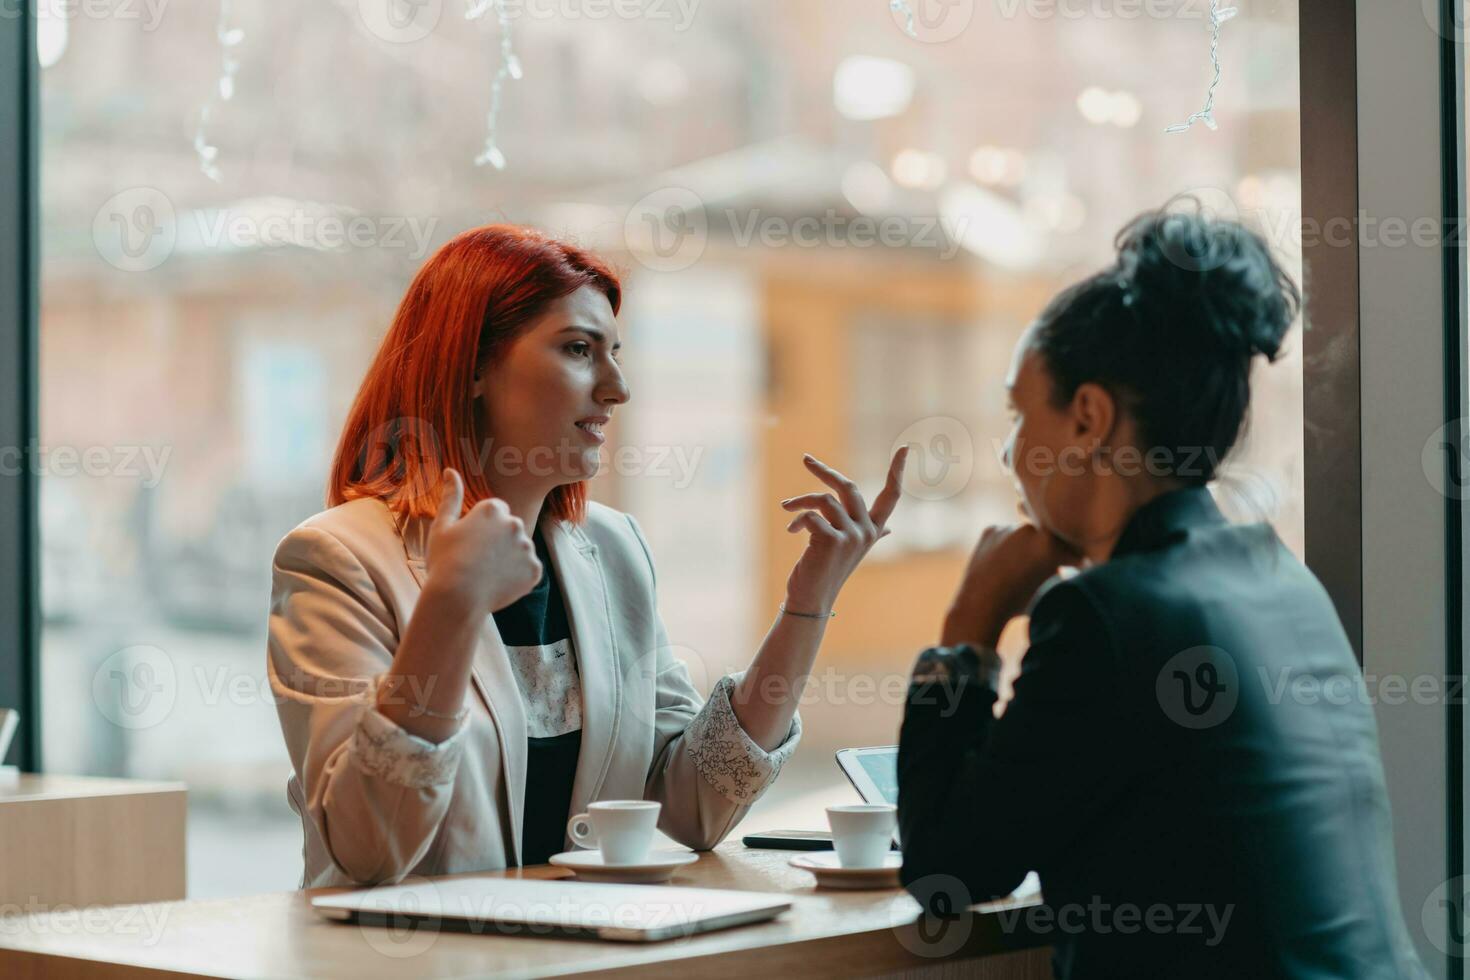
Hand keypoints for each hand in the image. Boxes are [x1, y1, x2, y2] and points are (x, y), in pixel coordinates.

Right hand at [424, 468, 541, 615]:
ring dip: (508, 559)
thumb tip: (450, 470)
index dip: (481, 529)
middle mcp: (516, 524)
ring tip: (486, 574)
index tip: (470, 544)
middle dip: (498, 542)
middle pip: (510, 530)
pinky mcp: (535, 570)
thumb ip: (451, 496)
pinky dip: (517, 577)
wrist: (456, 598)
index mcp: (494, 509)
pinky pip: (528, 571)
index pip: (496, 512)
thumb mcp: (443, 526)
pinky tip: (498, 584)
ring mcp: (527, 548)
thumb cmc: (445, 561)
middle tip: (477, 561)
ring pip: (520, 550)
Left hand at [778, 446, 908, 615]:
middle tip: (806, 460)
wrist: (810, 599)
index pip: (892, 496)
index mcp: (873, 530)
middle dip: (825, 471)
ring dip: (801, 501)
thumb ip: (870, 534)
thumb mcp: (850, 550)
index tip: (905, 449)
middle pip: (849, 487)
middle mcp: (866, 532)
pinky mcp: (832, 541)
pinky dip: (798, 519)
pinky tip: (792, 531)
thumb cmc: (826, 571)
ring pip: (824, 499)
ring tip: (787, 508)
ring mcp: (851, 536)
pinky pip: (811, 514)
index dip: (898, 471)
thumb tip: (889, 529)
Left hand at [941, 523, 1081, 646]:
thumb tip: (1080, 566)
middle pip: (1051, 538)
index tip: (1071, 570)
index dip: (1075, 560)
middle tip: (1043, 569)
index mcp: (1050, 543)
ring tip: (1020, 570)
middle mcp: (1029, 529)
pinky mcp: (991, 529)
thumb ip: (1067, 572)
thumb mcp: (1052, 589)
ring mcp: (1008, 527)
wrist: (980, 606)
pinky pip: (1007, 535)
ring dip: (1029, 546)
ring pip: (1028, 535)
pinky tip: (1004, 565)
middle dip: (1052, 551)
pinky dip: (1009, 547)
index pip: (1072, 546)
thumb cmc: (1021, 603)